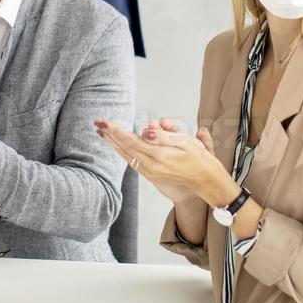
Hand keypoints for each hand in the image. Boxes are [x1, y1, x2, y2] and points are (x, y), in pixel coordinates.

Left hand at [95, 117, 228, 206]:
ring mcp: (150, 172)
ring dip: (113, 143)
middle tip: (97, 123)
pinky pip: (132, 162)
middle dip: (110, 135)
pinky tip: (116, 145)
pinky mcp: (151, 175)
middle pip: (125, 148)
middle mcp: (151, 166)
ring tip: (101, 132)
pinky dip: (121, 152)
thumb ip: (164, 136)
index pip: (132, 141)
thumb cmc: (198, 157)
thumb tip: (146, 129)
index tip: (105, 122)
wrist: (205, 180)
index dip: (117, 131)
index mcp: (159, 156)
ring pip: (126, 155)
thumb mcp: (185, 142)